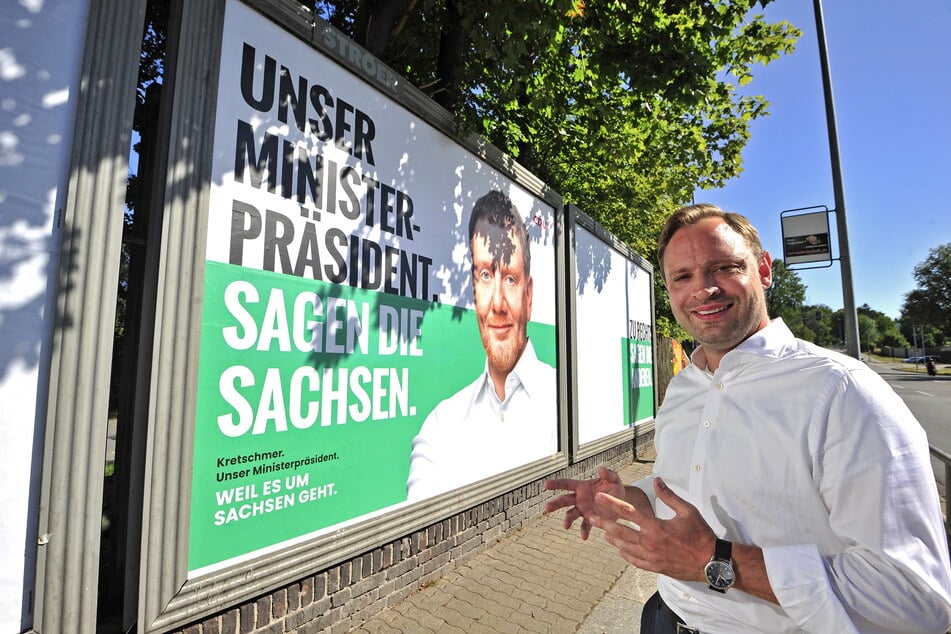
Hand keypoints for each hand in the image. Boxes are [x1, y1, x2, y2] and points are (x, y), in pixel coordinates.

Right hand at [544, 467, 627, 539]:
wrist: (622, 502)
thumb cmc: (614, 487)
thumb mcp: (613, 478)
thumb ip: (608, 473)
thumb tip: (601, 468)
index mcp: (582, 487)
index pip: (566, 484)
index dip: (556, 484)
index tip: (546, 485)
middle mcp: (580, 499)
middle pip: (564, 500)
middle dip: (555, 504)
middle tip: (547, 507)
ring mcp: (584, 510)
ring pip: (572, 514)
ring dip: (568, 519)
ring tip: (566, 525)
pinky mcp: (591, 519)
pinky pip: (586, 525)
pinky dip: (584, 530)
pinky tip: (584, 536)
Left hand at [590, 477, 715, 581]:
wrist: (711, 561)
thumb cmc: (701, 535)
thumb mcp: (687, 511)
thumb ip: (669, 495)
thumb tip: (657, 480)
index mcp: (656, 526)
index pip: (629, 512)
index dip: (612, 504)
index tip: (599, 498)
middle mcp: (650, 542)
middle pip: (621, 531)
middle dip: (604, 523)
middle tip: (591, 517)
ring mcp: (652, 557)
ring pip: (625, 547)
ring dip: (613, 539)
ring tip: (604, 533)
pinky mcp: (655, 567)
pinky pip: (635, 561)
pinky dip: (626, 554)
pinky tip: (621, 550)